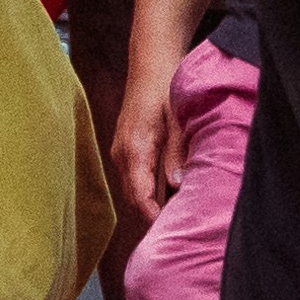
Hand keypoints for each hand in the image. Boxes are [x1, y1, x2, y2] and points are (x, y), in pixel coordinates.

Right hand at [113, 56, 188, 227]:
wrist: (150, 66)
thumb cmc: (166, 89)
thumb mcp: (177, 121)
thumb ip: (176, 153)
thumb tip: (177, 185)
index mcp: (134, 149)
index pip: (140, 194)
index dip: (153, 216)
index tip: (168, 233)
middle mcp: (122, 154)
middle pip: (135, 198)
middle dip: (153, 217)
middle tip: (178, 234)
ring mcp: (121, 153)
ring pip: (134, 190)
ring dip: (151, 205)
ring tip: (176, 222)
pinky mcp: (126, 150)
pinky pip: (135, 179)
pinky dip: (149, 192)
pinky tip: (169, 199)